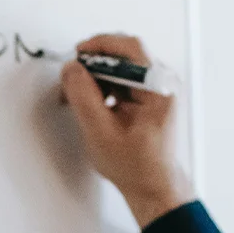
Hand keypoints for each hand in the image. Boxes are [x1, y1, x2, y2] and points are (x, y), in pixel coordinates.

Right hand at [59, 33, 193, 228]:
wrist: (152, 186)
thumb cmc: (136, 166)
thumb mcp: (101, 133)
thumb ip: (84, 98)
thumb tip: (71, 69)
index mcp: (159, 89)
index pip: (130, 49)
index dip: (100, 46)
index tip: (78, 54)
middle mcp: (162, 84)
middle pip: (124, 56)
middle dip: (94, 64)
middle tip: (72, 77)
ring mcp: (156, 90)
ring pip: (121, 68)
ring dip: (96, 76)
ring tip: (77, 95)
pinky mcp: (147, 98)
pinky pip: (122, 80)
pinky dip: (103, 86)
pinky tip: (90, 103)